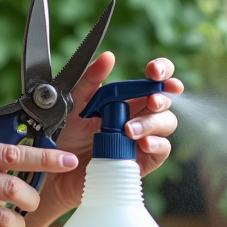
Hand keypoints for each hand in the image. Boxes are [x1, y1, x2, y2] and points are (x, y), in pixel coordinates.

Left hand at [47, 54, 182, 212]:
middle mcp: (139, 116)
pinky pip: (162, 150)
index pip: (154, 81)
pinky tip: (143, 143)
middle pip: (165, 101)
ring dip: (153, 123)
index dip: (162, 73)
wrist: (59, 170)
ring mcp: (143, 138)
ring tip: (129, 129)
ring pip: (167, 124)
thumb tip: (108, 57)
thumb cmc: (69, 136)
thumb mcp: (76, 105)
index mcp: (128, 99)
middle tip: (150, 101)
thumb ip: (90, 81)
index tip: (155, 72)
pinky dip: (157, 144)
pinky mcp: (143, 161)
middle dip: (162, 97)